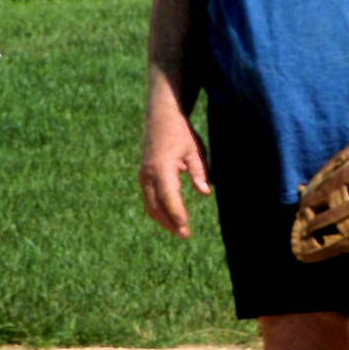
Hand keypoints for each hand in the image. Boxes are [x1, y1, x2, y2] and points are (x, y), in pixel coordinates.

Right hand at [138, 93, 210, 238]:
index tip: (185, 227)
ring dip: (163, 219)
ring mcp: (143, 175)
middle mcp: (148, 174)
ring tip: (179, 229)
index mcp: (161, 166)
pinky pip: (149, 198)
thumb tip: (204, 193)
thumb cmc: (180, 131)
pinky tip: (171, 216)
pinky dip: (159, 210)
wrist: (160, 115)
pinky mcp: (144, 176)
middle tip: (185, 234)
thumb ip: (198, 171)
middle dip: (170, 222)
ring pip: (150, 205)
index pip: (168, 196)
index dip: (177, 213)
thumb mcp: (193, 149)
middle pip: (155, 206)